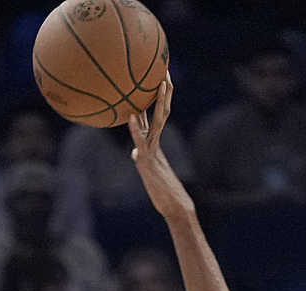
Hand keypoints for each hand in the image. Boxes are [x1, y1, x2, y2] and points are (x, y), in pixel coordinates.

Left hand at [127, 80, 190, 223]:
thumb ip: (142, 157)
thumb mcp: (149, 171)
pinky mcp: (148, 161)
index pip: (156, 112)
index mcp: (155, 140)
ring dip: (159, 101)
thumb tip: (134, 152)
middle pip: (161, 109)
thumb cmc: (163, 192)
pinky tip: (130, 116)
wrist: (175, 207)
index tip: (159, 75)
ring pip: (158, 121)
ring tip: (160, 82)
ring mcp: (154, 149)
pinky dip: (136, 129)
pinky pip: (143, 141)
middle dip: (163, 88)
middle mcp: (156, 140)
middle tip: (165, 67)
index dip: (156, 94)